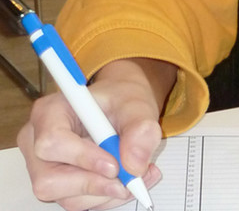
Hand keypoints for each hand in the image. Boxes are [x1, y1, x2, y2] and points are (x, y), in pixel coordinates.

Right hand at [17, 58, 176, 210]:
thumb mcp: (137, 104)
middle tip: (130, 179)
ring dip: (105, 193)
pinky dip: (106, 197)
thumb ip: (140, 129)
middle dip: (94, 184)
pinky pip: (77, 202)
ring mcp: (44, 167)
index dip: (83, 158)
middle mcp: (37, 142)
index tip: (114, 166)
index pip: (52, 142)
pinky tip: (126, 181)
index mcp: (50, 112)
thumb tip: (134, 164)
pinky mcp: (58, 184)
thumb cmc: (121, 100)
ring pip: (65, 197)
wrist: (122, 107)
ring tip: (136, 176)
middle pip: (50, 180)